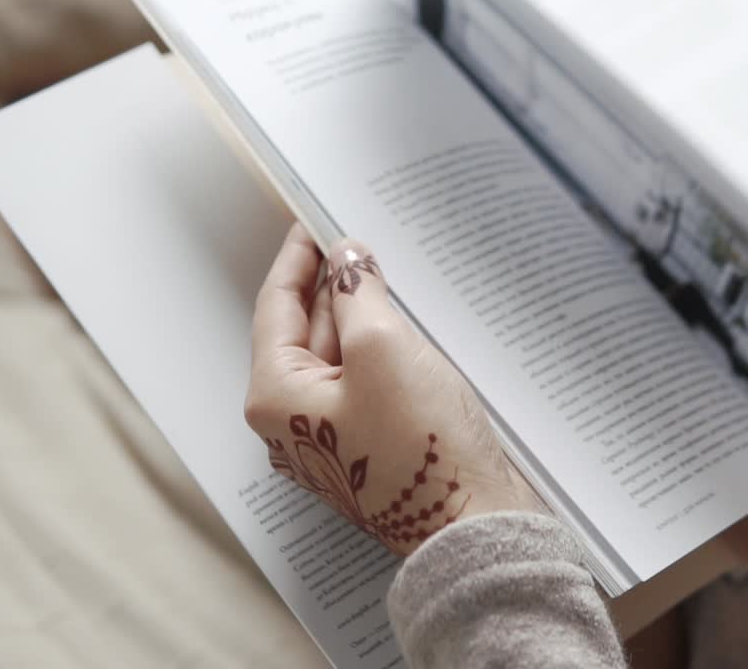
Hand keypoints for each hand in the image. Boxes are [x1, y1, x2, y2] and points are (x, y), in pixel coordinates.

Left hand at [244, 224, 540, 555]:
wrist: (471, 522)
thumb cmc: (421, 446)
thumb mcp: (383, 348)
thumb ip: (358, 294)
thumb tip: (348, 260)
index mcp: (277, 397)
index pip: (276, 308)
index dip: (297, 260)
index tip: (312, 225)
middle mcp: (293, 423)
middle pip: (305, 332)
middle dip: (330, 285)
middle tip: (354, 242)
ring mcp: (331, 440)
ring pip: (337, 358)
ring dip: (357, 315)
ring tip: (382, 275)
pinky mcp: (368, 449)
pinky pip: (363, 384)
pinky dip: (377, 349)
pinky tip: (402, 327)